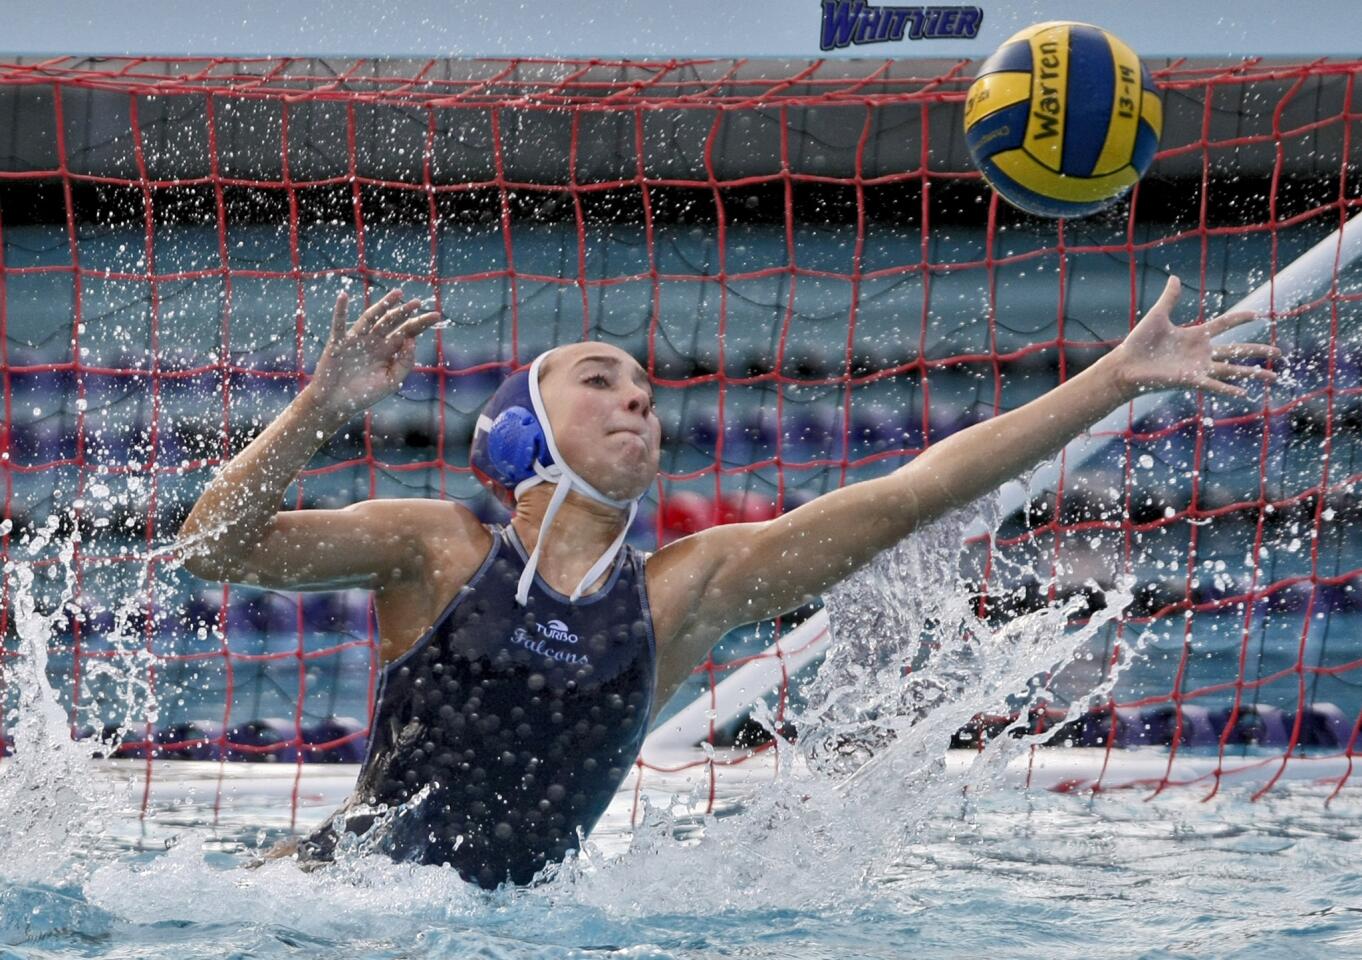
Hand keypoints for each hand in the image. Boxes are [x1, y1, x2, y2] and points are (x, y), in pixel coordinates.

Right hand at [306, 289, 441, 418]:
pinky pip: (339, 324)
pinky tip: (343, 296)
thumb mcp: (391, 381)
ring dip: (383, 305)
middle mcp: (374, 342)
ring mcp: (356, 340)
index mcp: (388, 351)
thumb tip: (412, 339)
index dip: (420, 323)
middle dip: (405, 312)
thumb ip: (405, 362)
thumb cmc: (364, 395)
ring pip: (371, 317)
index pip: (407, 332)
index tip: (436, 315)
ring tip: (397, 294)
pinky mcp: (338, 343)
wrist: (337, 404)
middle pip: (392, 322)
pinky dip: (340, 310)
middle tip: (418, 302)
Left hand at [1111, 275, 1281, 400]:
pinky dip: (1228, 390)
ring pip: (1232, 370)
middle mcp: (1201, 353)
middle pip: (1237, 350)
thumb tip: (1174, 277)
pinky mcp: (1190, 380)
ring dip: (1252, 374)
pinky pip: (1214, 385)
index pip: (1224, 325)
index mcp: (1195, 335)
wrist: (1125, 365)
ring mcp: (1197, 367)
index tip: (1257, 314)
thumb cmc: (1139, 343)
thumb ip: (1170, 298)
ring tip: (1273, 378)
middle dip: (1258, 351)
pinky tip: (1245, 395)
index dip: (1239, 319)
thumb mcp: (1157, 316)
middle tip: (1279, 353)